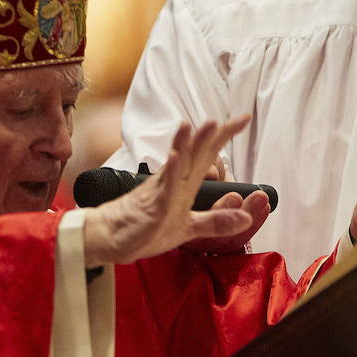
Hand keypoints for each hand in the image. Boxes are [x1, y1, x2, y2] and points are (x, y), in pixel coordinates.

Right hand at [83, 118, 253, 265]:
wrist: (110, 239)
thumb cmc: (145, 229)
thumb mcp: (189, 228)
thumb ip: (216, 221)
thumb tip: (247, 218)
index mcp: (184, 183)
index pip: (207, 154)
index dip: (224, 136)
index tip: (244, 118)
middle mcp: (173, 180)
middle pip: (196, 152)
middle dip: (213, 134)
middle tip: (235, 117)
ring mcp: (161, 191)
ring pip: (178, 162)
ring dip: (191, 143)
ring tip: (205, 125)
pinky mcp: (151, 206)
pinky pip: (162, 188)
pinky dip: (171, 173)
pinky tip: (176, 157)